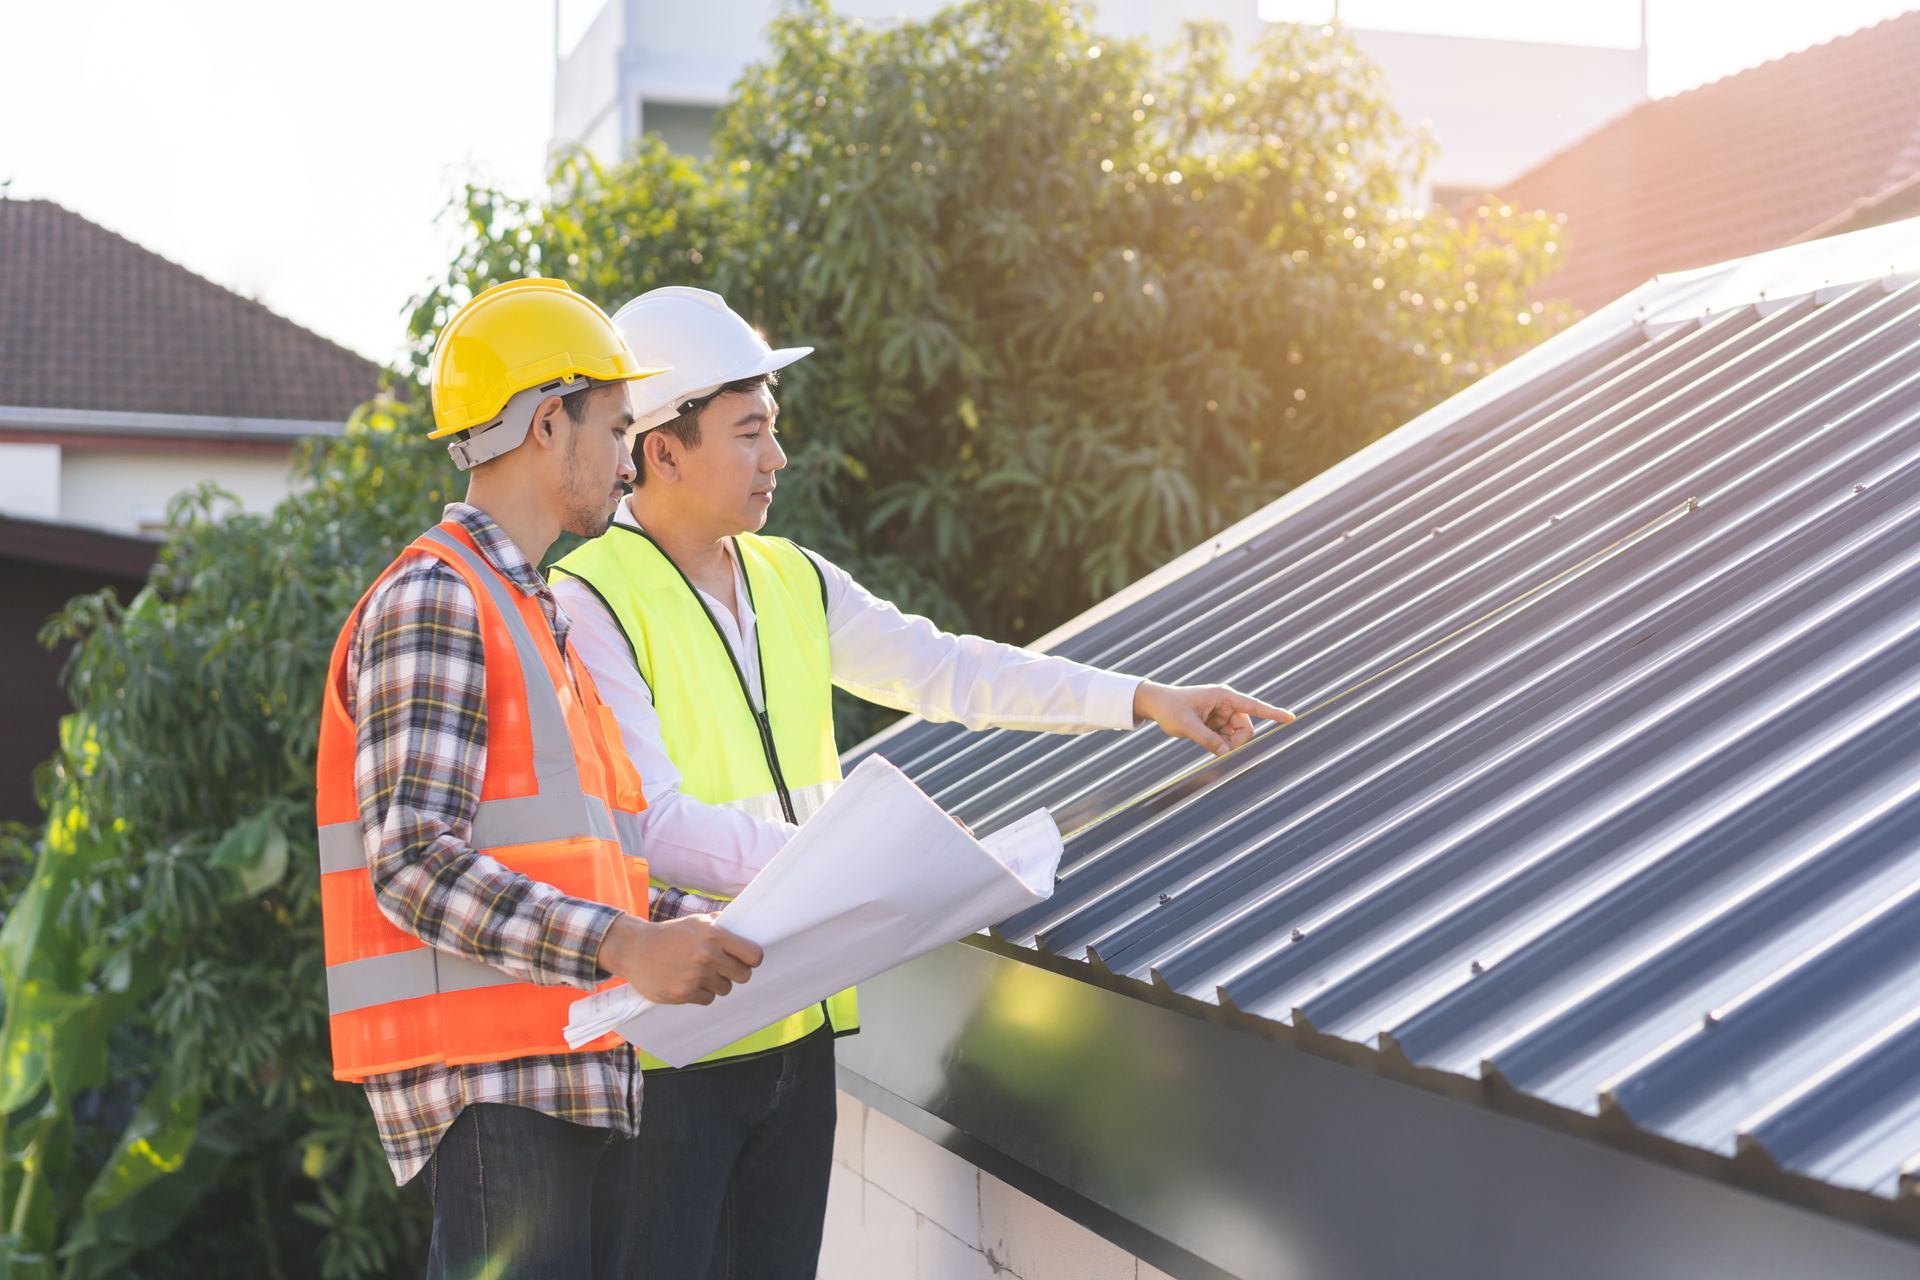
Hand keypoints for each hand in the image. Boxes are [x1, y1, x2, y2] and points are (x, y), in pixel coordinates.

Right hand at [597, 913, 763, 1004]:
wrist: (634, 949)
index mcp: (714, 934)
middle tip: (722, 968)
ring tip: (699, 973)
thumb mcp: (696, 922)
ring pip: (725, 988)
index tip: (746, 959)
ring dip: (716, 983)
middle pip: (743, 975)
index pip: (753, 955)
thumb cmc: (669, 934)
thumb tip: (745, 926)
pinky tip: (688, 982)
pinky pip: (708, 999)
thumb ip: (721, 925)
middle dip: (735, 972)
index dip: (751, 959)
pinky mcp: (684, 993)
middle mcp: (707, 955)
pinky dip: (701, 993)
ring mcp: (696, 976)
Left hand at [1131, 681, 1294, 755]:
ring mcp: (1223, 714)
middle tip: (1217, 749)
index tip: (1291, 718)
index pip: (1253, 706)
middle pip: (1246, 729)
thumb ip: (1207, 739)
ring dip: (1226, 745)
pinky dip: (1220, 745)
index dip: (1273, 713)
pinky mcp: (1218, 723)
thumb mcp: (1186, 725)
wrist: (1156, 704)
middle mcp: (1227, 704)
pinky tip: (1204, 739)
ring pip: (1237, 736)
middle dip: (1235, 742)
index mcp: (1223, 696)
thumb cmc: (1170, 708)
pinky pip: (1228, 739)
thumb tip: (1225, 753)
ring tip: (1204, 739)